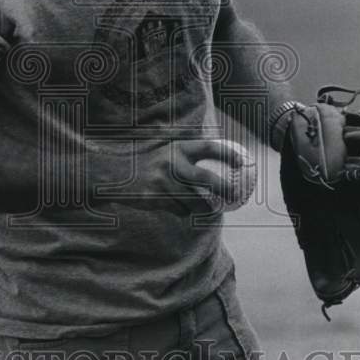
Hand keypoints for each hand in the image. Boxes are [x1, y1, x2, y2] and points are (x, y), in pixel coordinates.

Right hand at [95, 137, 247, 214]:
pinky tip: (182, 210)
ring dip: (205, 208)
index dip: (228, 154)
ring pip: (195, 201)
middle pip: (207, 179)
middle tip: (235, 195)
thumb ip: (189, 156)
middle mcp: (172, 163)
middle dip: (226, 188)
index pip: (209, 147)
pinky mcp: (155, 199)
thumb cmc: (148, 162)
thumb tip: (222, 164)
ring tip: (210, 209)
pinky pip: (178, 209)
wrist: (115, 173)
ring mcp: (163, 182)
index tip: (244, 162)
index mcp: (178, 148)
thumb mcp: (167, 151)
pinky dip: (183, 212)